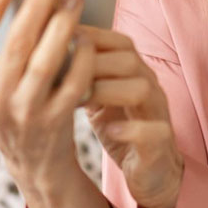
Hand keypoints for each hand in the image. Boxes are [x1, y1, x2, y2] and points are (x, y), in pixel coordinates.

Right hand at [0, 0, 96, 194]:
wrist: (34, 160)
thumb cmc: (9, 102)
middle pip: (16, 41)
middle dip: (38, 3)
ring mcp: (24, 113)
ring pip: (46, 61)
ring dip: (63, 25)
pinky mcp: (55, 122)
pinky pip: (74, 83)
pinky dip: (82, 58)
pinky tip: (88, 36)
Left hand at [77, 24, 183, 207]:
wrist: (150, 169)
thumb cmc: (119, 127)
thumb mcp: (99, 97)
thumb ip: (83, 75)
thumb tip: (46, 52)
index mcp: (135, 73)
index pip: (120, 43)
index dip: (91, 38)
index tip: (61, 41)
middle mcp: (150, 87)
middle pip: (130, 60)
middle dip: (93, 63)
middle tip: (62, 74)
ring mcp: (158, 114)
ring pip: (142, 89)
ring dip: (108, 91)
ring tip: (79, 100)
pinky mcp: (161, 143)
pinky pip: (154, 131)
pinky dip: (131, 129)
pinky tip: (109, 131)